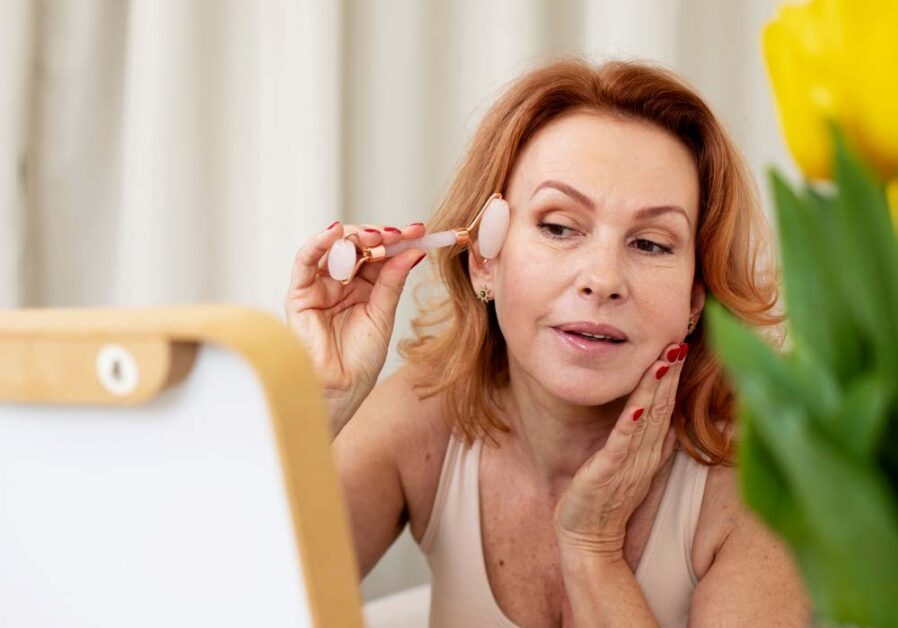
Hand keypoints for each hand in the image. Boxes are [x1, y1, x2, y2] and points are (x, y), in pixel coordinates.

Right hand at [284, 221, 426, 434]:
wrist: (340, 389)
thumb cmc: (360, 361)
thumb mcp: (383, 315)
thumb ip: (392, 282)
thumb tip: (414, 251)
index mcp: (365, 287)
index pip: (380, 254)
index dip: (398, 240)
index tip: (419, 231)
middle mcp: (342, 282)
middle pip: (358, 246)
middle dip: (379, 236)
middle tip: (399, 233)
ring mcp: (320, 285)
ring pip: (335, 248)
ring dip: (355, 237)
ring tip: (375, 237)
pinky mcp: (300, 292)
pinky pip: (305, 260)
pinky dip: (318, 242)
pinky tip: (336, 232)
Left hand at [554, 341, 688, 563]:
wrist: (589, 538)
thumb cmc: (607, 499)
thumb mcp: (632, 464)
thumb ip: (648, 440)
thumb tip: (664, 415)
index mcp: (651, 450)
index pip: (667, 407)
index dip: (673, 377)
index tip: (678, 345)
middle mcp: (646, 454)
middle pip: (664, 407)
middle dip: (670, 374)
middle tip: (678, 340)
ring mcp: (629, 464)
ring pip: (647, 420)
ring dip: (656, 389)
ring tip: (664, 360)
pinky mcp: (607, 474)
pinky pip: (621, 446)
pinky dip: (630, 425)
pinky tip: (638, 407)